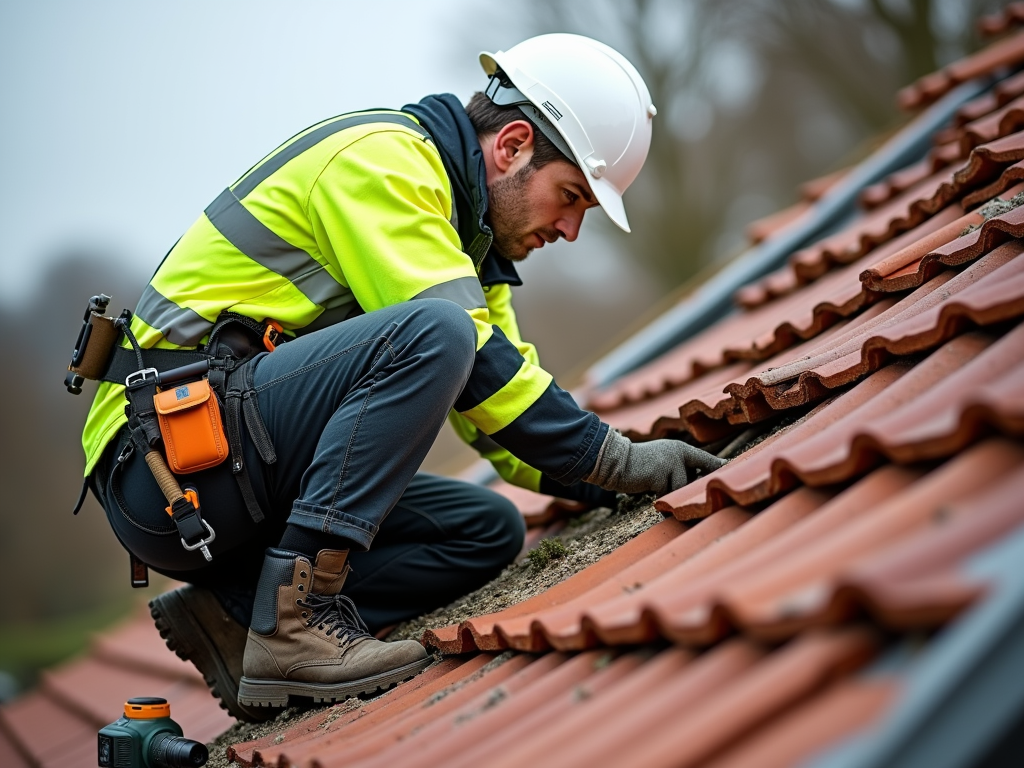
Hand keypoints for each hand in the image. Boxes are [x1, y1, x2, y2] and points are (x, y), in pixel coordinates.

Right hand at [584, 429, 725, 494]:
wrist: (615, 460)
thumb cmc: (637, 464)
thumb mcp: (661, 460)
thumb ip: (678, 467)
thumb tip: (692, 485)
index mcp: (680, 449)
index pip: (705, 459)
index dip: (717, 465)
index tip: (729, 468)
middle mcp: (679, 453)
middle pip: (694, 481)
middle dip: (689, 490)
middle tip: (681, 491)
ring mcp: (670, 464)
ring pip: (679, 490)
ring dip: (668, 493)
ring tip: (652, 483)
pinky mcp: (660, 476)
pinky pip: (666, 495)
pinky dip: (658, 497)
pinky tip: (646, 486)